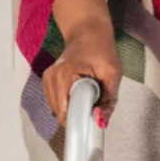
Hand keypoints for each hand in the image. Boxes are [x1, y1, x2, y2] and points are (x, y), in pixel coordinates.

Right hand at [42, 0, 121, 125]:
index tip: (91, 128)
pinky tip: (79, 97)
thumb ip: (108, 101)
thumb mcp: (113, 75)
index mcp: (65, 74)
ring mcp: (46, 80)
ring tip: (88, 100)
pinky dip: (68, 105)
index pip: (66, 111)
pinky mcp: (47, 81)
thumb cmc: (102, 51)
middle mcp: (51, 78)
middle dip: (78, 117)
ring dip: (73, 112)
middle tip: (95, 110)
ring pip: (57, 110)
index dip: (79, 122)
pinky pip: (56, 103)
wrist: (88, 32)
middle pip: (61, 113)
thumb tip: (100, 123)